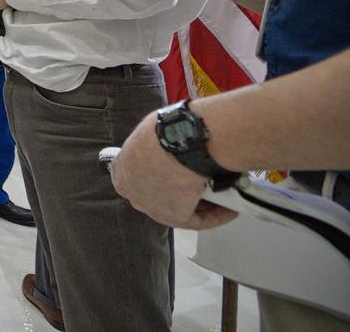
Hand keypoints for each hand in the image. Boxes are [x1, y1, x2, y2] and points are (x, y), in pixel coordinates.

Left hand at [110, 111, 238, 229]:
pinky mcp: (174, 217)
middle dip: (182, 190)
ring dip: (201, 201)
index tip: (178, 172)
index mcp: (122, 171)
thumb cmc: (167, 131)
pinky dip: (216, 214)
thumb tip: (173, 145)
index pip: (140, 177)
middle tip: (203, 182)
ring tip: (221, 192)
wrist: (181, 143)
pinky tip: (230, 208)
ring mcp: (152, 206)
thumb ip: (156, 144)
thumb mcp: (152, 131)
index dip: (161, 175)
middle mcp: (134, 192)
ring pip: (181, 207)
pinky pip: (198, 220)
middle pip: (162, 194)